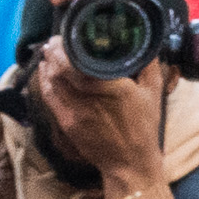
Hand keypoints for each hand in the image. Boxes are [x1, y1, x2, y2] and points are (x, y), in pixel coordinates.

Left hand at [28, 53, 170, 191]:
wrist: (129, 162)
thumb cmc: (143, 127)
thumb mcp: (153, 92)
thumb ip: (148, 64)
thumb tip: (145, 43)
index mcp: (109, 88)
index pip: (76, 63)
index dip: (63, 48)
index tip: (63, 36)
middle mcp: (87, 99)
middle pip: (59, 70)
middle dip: (53, 52)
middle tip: (54, 40)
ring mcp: (73, 112)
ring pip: (51, 83)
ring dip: (47, 65)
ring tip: (49, 52)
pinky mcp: (65, 123)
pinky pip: (49, 98)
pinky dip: (45, 82)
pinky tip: (46, 72)